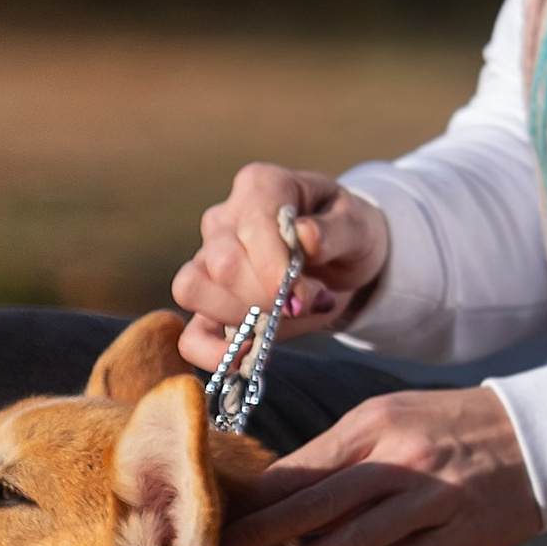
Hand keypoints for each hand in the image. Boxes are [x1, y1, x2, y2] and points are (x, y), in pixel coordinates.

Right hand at [171, 163, 390, 371]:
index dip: (275, 269)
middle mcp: (224, 219)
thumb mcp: (357, 226)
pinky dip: (212, 354)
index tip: (305, 296)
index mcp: (260, 187)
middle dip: (267, 298)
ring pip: (194, 290)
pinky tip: (246, 358)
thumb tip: (306, 238)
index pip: (250, 227)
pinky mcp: (210, 304)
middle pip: (222, 265)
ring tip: (281, 321)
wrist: (341, 260)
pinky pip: (189, 334)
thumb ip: (334, 232)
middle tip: (304, 304)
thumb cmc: (346, 234)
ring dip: (241, 319)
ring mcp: (207, 260)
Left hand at [220, 388, 541, 545]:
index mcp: (374, 422)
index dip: (253, 501)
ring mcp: (431, 497)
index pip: (300, 466)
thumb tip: (281, 498)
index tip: (211, 525)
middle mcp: (398, 457)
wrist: (542, 434)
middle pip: (314, 502)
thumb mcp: (395, 419)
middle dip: (259, 537)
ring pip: (350, 539)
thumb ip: (342, 456)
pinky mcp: (460, 534)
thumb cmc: (455, 428)